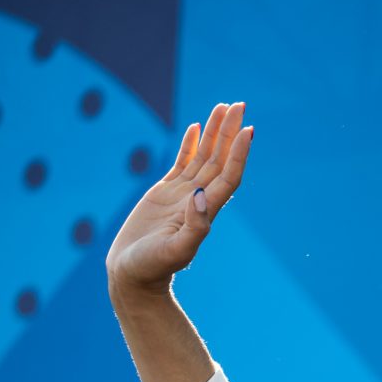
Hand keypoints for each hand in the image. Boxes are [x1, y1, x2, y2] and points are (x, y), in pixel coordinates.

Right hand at [105, 101, 252, 295]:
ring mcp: (182, 195)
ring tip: (223, 107)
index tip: (248, 129)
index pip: (228, 176)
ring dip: (214, 133)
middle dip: (229, 132)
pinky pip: (182, 163)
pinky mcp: (165, 194)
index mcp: (204, 211)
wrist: (133, 276)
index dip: (239, 153)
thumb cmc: (152, 268)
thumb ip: (193, 227)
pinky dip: (190, 144)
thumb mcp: (175, 251)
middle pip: (219, 160)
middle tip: (240, 105)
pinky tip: (196, 128)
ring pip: (202, 157)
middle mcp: (197, 199)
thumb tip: (202, 197)